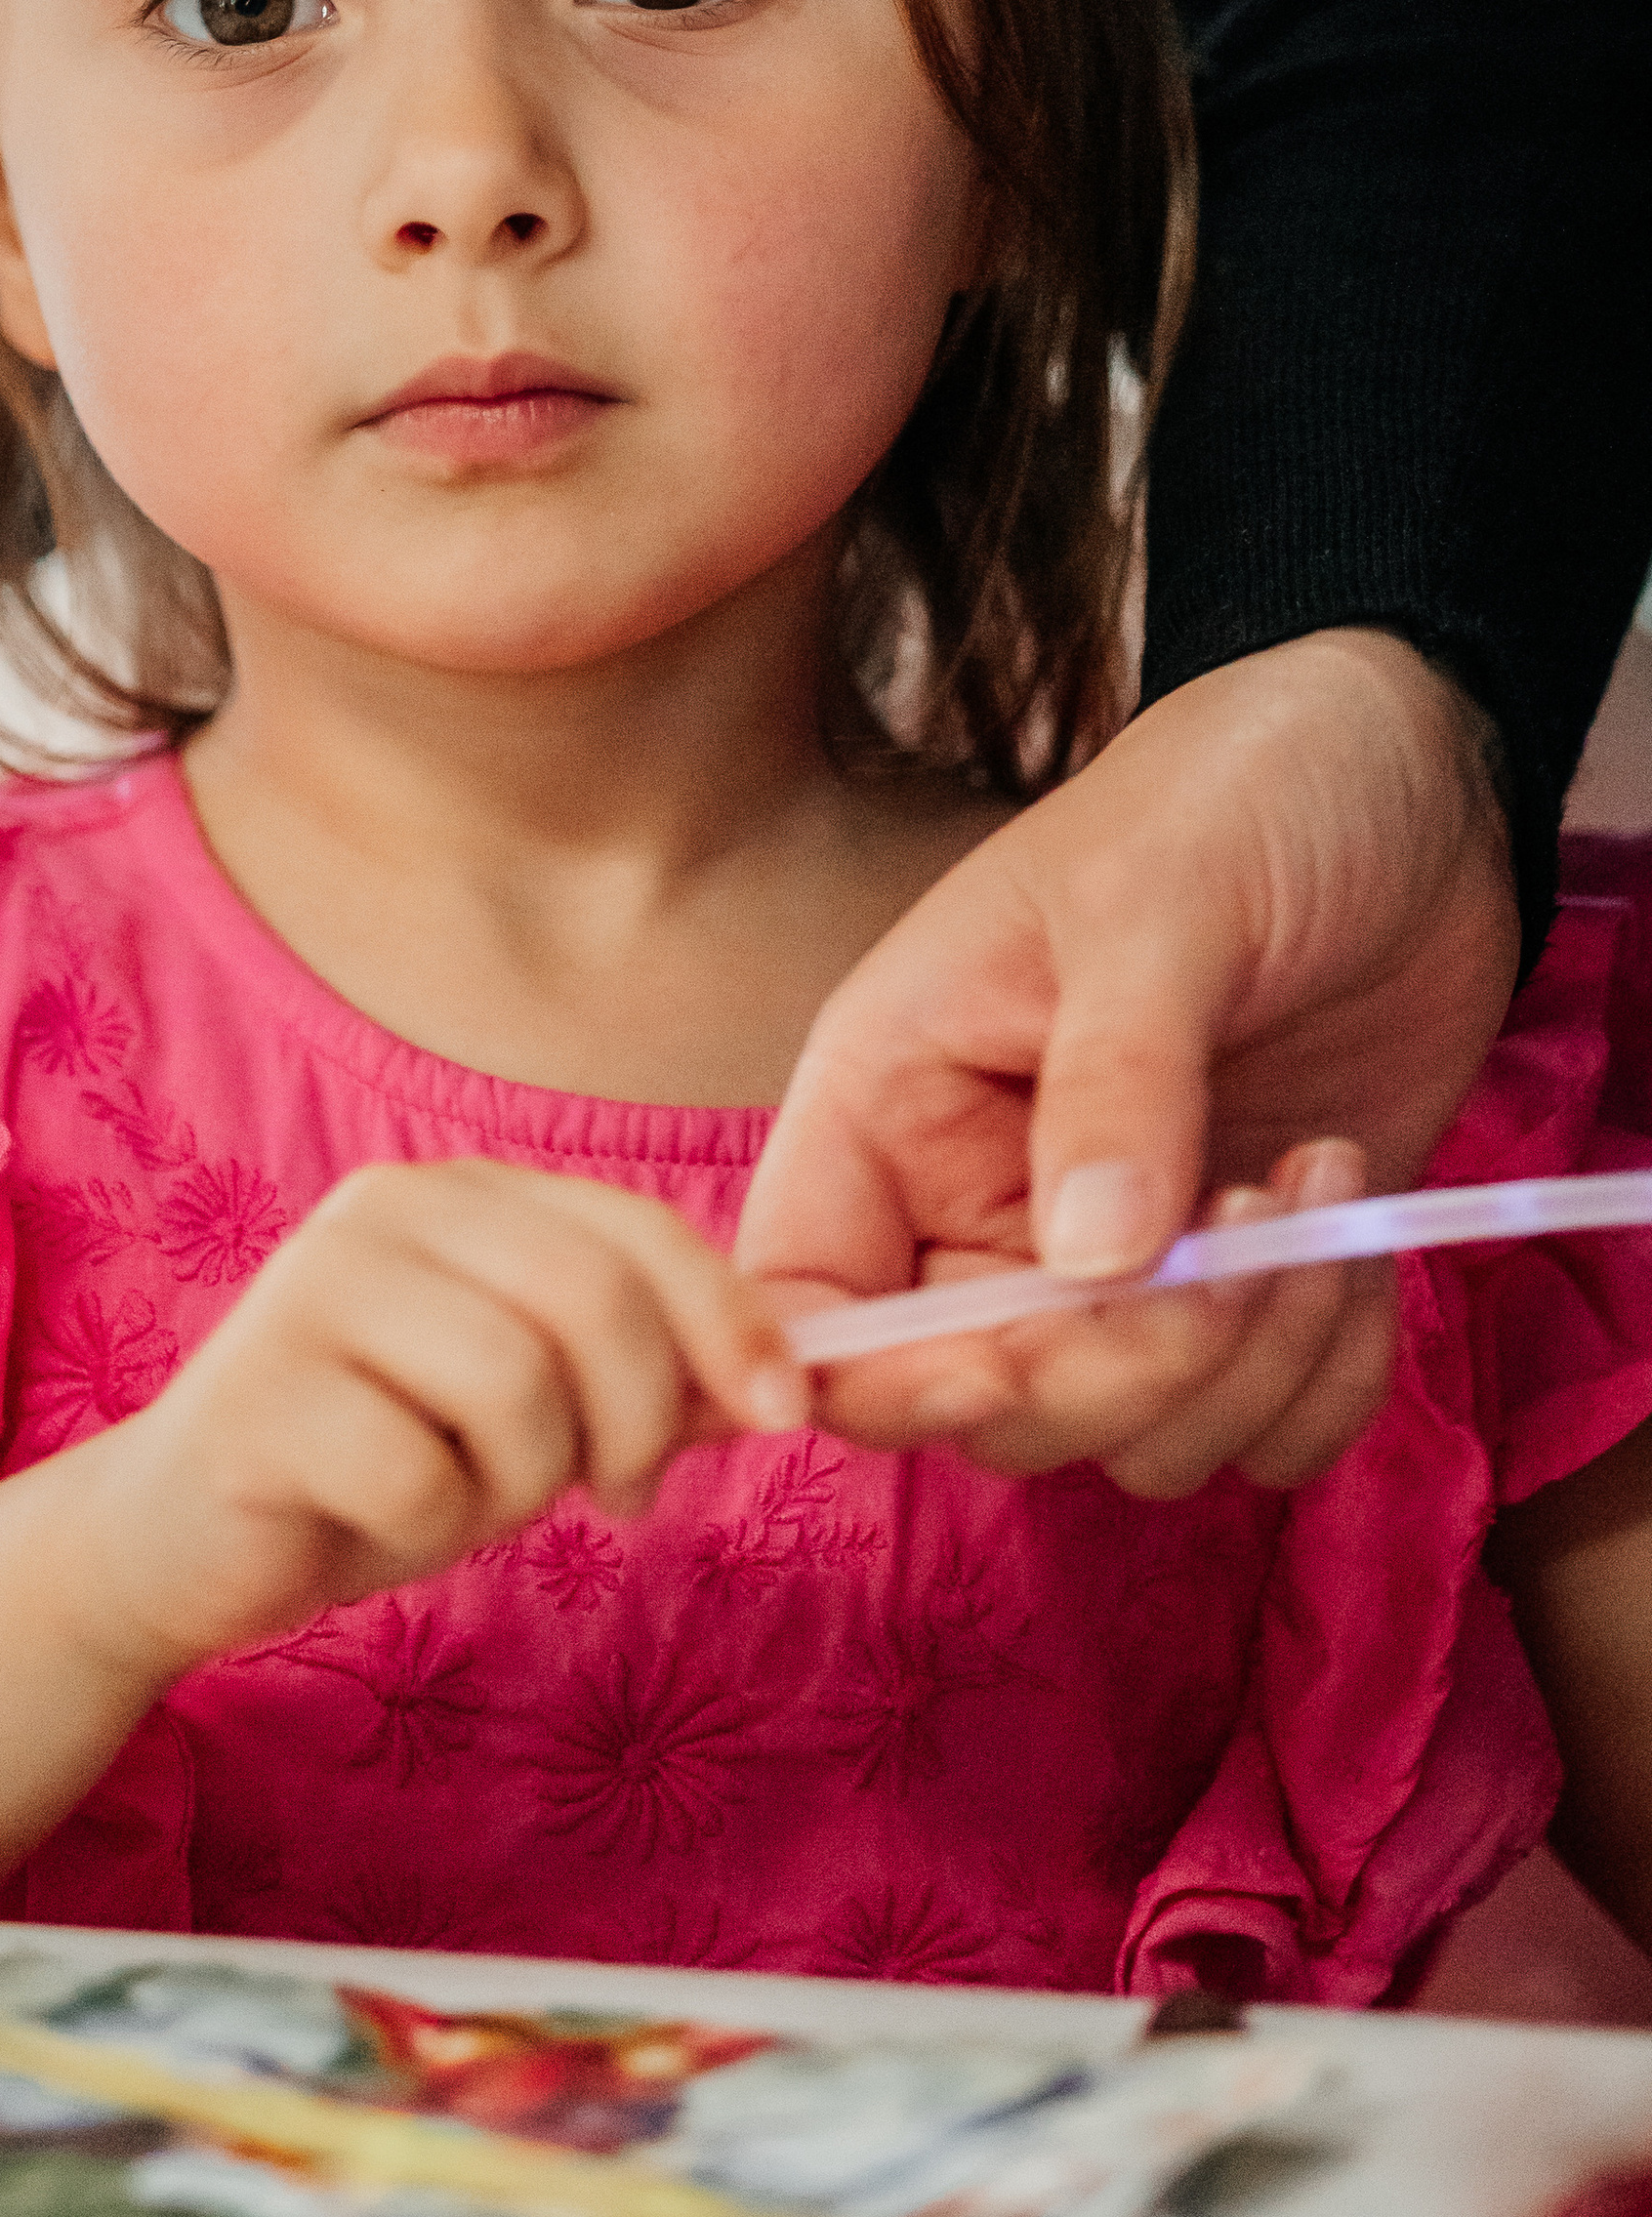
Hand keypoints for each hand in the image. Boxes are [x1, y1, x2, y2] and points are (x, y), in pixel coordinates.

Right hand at [64, 1160, 805, 1681]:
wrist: (180, 1540)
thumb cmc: (373, 1464)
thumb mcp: (528, 1410)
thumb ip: (643, 1375)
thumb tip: (790, 1371)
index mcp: (460, 1194)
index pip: (636, 1228)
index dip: (728, 1320)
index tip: (779, 1413)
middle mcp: (384, 1211)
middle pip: (592, 1299)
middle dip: (635, 1420)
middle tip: (613, 1495)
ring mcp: (311, 1293)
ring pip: (514, 1387)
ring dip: (522, 1482)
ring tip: (468, 1497)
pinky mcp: (257, 1398)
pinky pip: (418, 1476)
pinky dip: (428, 1527)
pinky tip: (379, 1520)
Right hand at [736, 631, 1518, 1489]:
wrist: (1407, 776)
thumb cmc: (1236, 792)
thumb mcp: (1155, 901)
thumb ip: (1115, 1079)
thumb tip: (1097, 1263)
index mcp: (891, 1102)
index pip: (810, 1302)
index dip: (880, 1378)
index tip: (1009, 1362)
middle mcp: (978, 1204)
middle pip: (988, 1407)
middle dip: (1121, 1368)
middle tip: (1235, 1244)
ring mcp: (1115, 1261)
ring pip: (1132, 1440)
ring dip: (1244, 1366)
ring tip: (1314, 1192)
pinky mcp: (1243, 1290)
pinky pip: (1263, 1431)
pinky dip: (1322, 1385)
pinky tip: (1357, 1246)